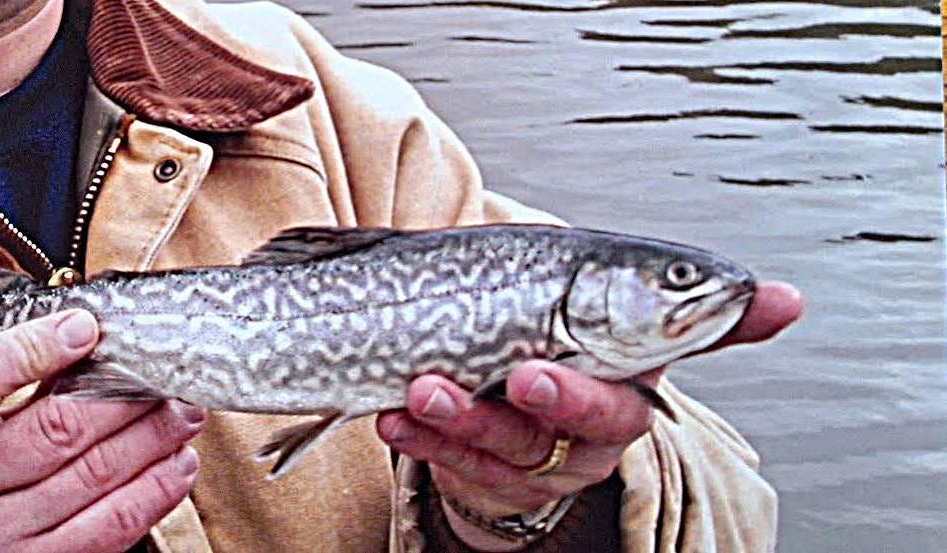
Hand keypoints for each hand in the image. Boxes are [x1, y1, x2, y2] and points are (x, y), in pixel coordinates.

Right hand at [0, 310, 204, 552]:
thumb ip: (9, 382)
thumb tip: (92, 341)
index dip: (37, 346)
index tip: (86, 328)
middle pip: (57, 428)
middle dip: (126, 396)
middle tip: (166, 376)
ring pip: (95, 473)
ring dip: (154, 437)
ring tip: (183, 414)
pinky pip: (112, 526)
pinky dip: (155, 489)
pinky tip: (175, 464)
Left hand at [376, 281, 801, 547]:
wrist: (540, 394)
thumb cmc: (591, 342)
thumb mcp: (642, 320)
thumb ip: (709, 316)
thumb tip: (792, 301)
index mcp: (621, 395)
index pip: (610, 405)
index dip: (575, 397)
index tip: (533, 374)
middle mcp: (577, 436)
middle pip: (547, 438)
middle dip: (512, 416)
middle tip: (485, 381)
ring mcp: (527, 454)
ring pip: (494, 448)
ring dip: (453, 418)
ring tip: (417, 385)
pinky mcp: (480, 466)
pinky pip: (446, 459)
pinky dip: (418, 434)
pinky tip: (393, 408)